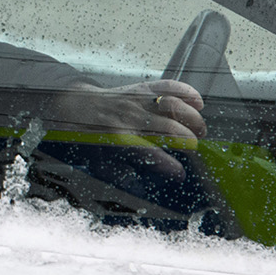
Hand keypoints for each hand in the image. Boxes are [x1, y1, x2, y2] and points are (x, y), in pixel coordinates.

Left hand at [48, 79, 205, 177]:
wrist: (74, 105)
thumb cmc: (87, 136)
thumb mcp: (97, 161)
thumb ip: (120, 175)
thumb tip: (141, 189)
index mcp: (118, 138)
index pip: (148, 153)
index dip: (168, 164)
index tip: (180, 173)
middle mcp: (129, 117)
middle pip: (168, 128)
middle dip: (188, 140)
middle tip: (195, 148)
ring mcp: (136, 100)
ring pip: (173, 105)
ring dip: (192, 118)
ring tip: (200, 129)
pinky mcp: (141, 87)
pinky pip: (168, 86)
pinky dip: (186, 92)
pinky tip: (197, 102)